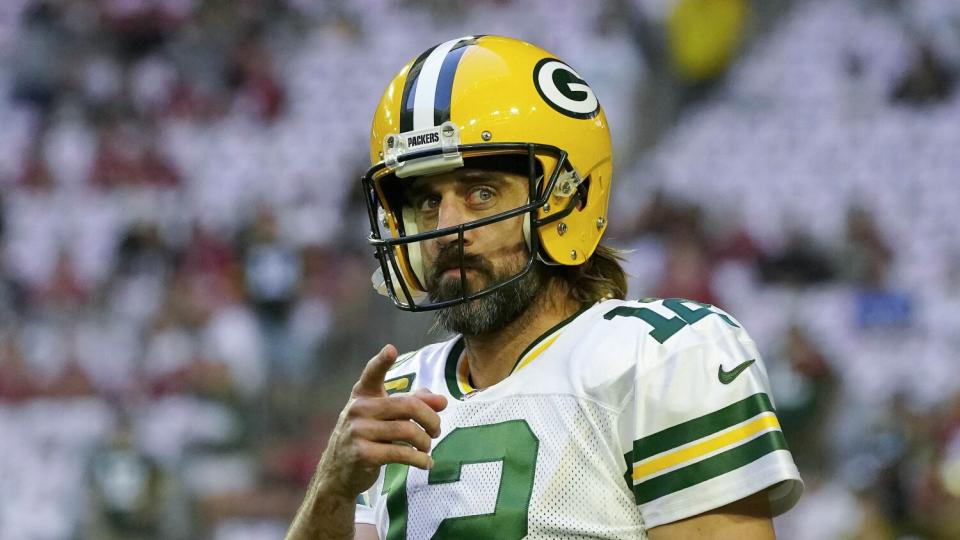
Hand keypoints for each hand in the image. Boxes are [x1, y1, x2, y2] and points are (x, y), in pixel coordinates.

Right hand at [316, 344, 447, 499]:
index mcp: (363, 395)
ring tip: (428, 447)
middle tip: (437, 430)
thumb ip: (413, 404)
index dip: (381, 362)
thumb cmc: (367, 438)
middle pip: (408, 406)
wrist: (338, 473)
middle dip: (431, 419)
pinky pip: (401, 453)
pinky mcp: (362, 454)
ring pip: (408, 431)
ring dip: (425, 441)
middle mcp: (358, 409)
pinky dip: (420, 459)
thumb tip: (443, 401)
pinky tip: (426, 462)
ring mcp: (358, 432)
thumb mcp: (385, 417)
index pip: (372, 374)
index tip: (390, 350)